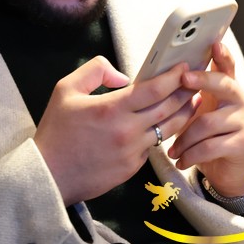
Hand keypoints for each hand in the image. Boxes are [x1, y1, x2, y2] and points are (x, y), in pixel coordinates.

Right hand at [34, 56, 197, 203]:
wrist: (48, 174)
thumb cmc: (56, 132)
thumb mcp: (65, 89)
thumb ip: (95, 70)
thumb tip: (122, 76)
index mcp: (111, 109)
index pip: (154, 89)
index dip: (173, 77)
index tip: (182, 68)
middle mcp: (126, 131)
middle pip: (169, 108)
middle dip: (186, 92)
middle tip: (195, 82)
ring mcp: (132, 152)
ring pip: (168, 129)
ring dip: (183, 114)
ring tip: (191, 101)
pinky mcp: (132, 167)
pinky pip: (153, 146)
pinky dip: (161, 134)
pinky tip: (165, 125)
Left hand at [168, 43, 243, 196]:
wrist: (229, 173)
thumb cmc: (209, 139)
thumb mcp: (199, 114)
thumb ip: (190, 97)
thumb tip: (164, 79)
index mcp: (227, 91)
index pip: (227, 67)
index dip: (222, 55)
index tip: (214, 44)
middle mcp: (240, 102)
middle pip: (223, 84)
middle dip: (201, 80)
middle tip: (183, 80)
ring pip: (207, 122)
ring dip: (184, 138)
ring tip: (173, 150)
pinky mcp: (242, 144)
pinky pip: (210, 146)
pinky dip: (191, 155)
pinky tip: (182, 160)